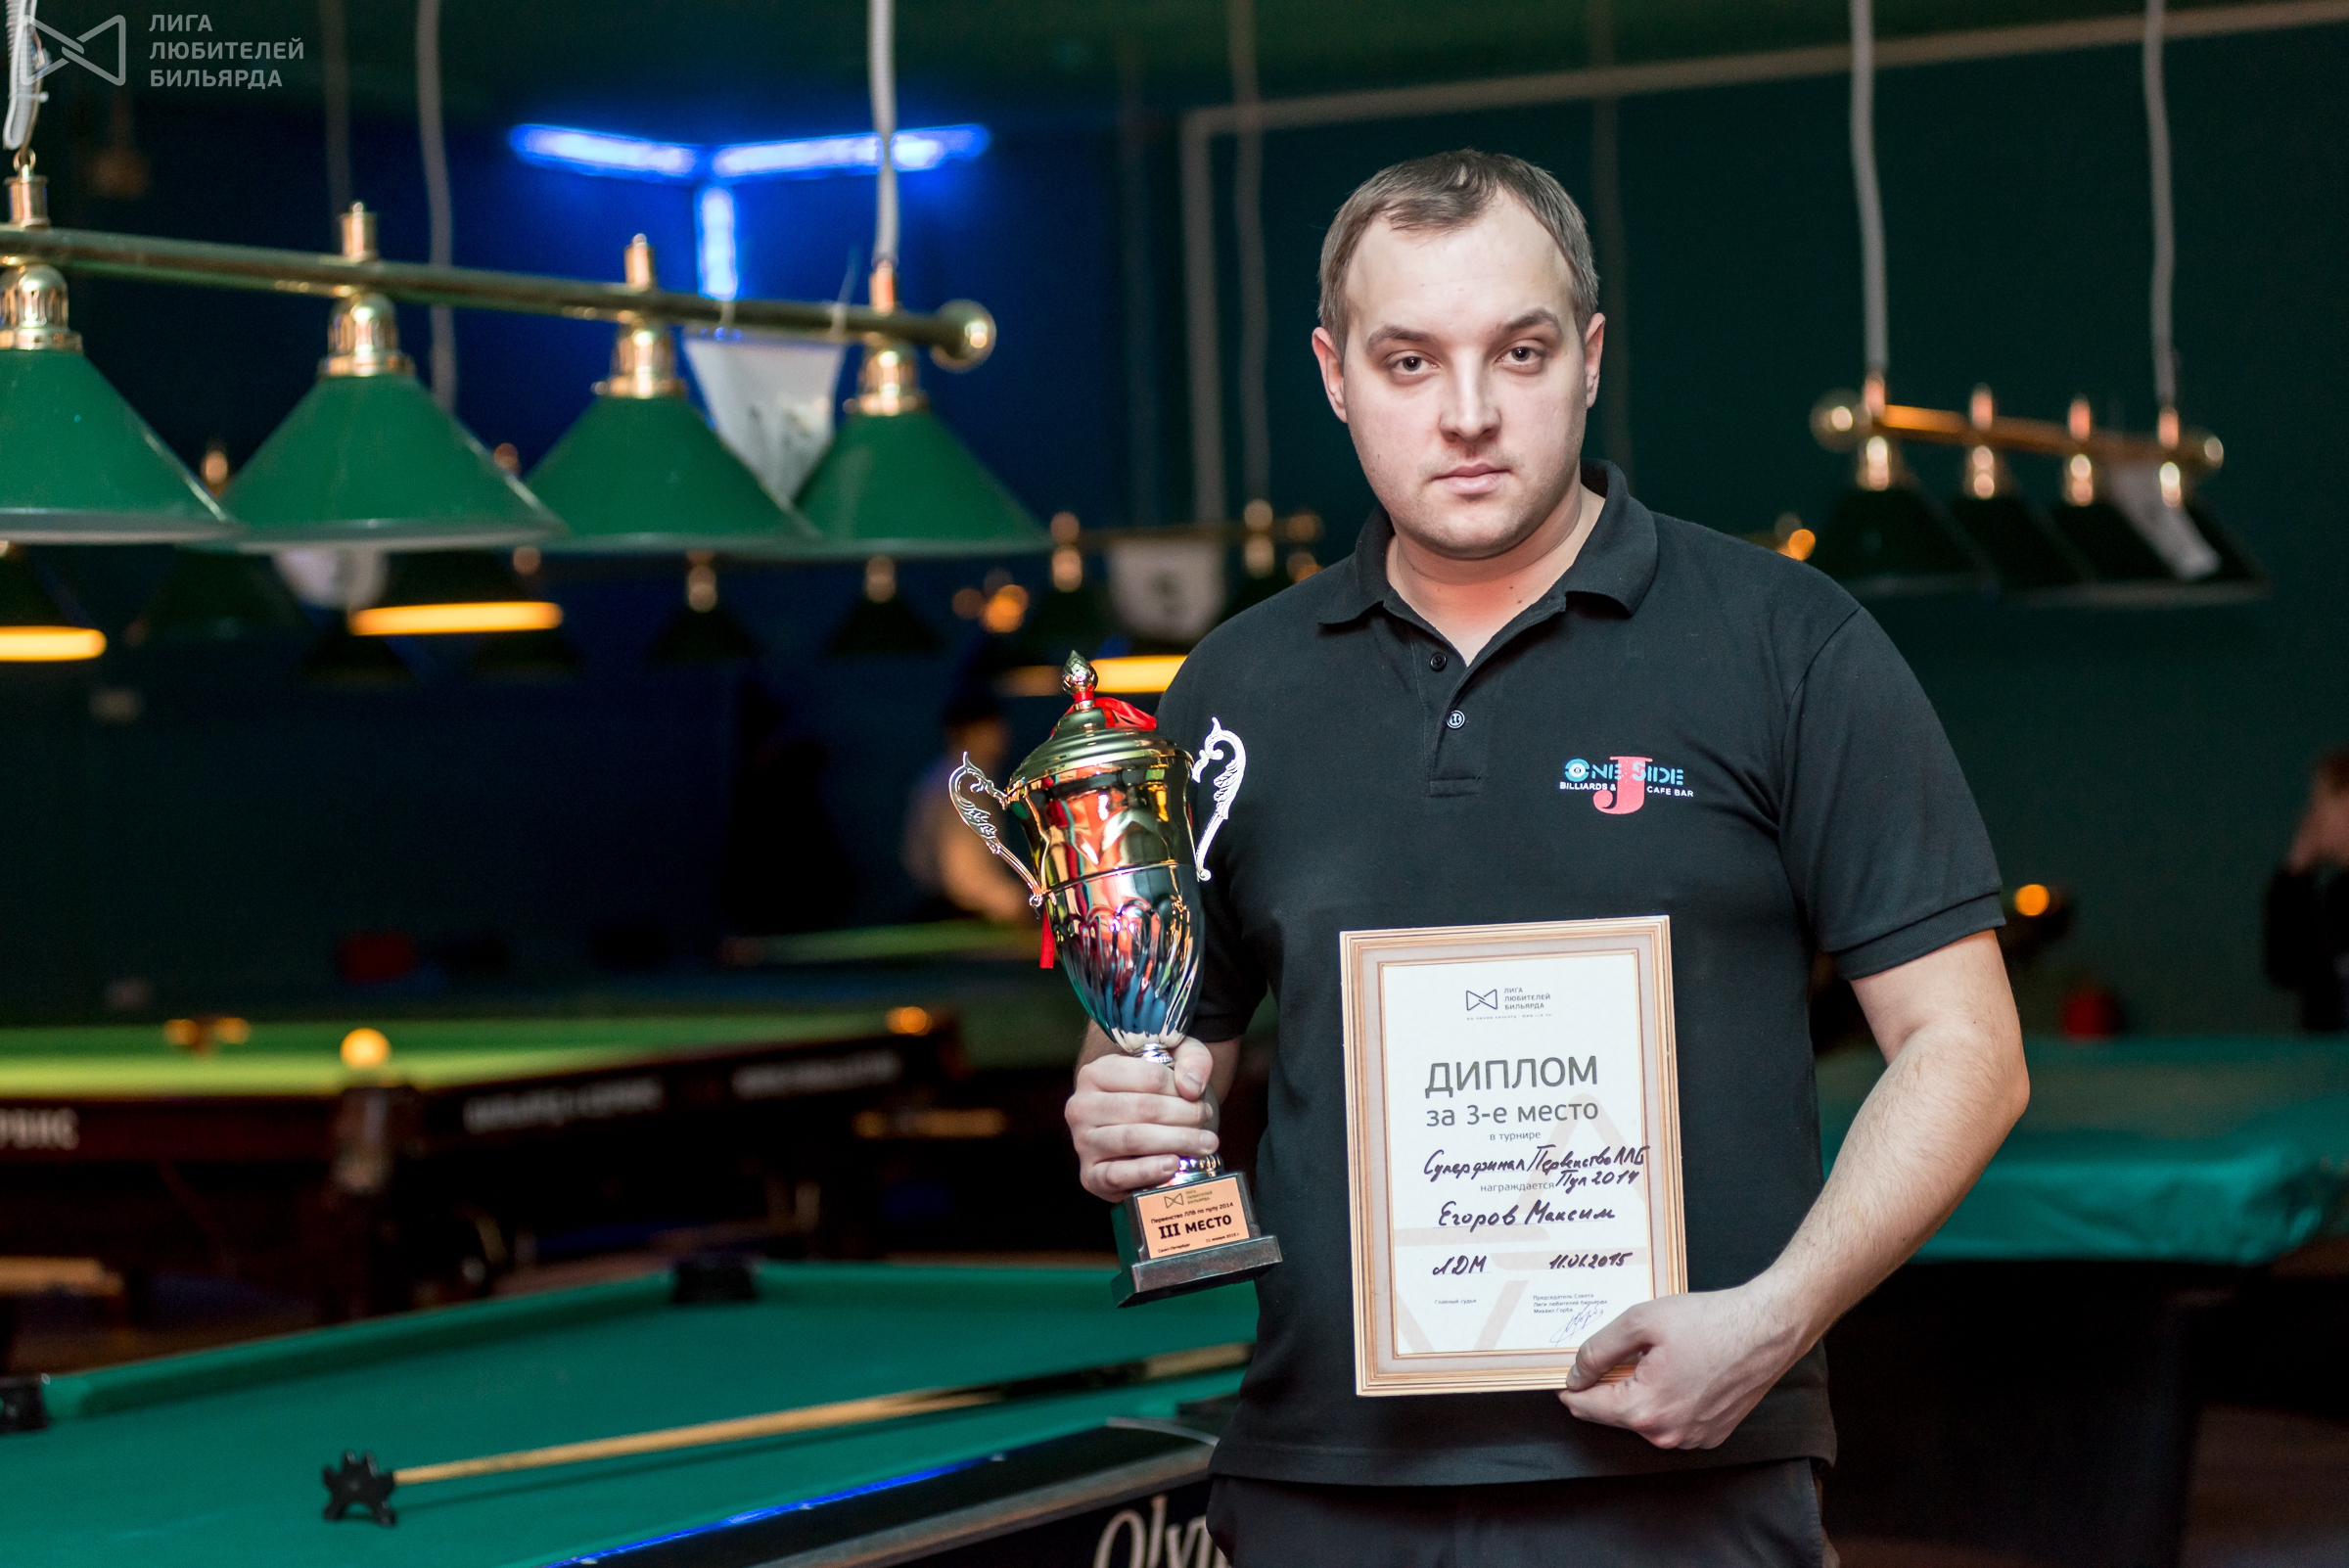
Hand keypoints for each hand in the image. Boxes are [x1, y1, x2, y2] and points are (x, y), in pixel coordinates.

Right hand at [1065, 1040, 1218, 1201]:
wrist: (1136, 1127)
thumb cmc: (1155, 1092)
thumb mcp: (1176, 1060)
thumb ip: (1192, 1060)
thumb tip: (1191, 1088)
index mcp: (1095, 1073)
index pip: (1148, 1077)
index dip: (1180, 1088)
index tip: (1199, 1096)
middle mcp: (1081, 1107)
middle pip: (1143, 1109)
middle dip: (1184, 1115)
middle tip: (1207, 1119)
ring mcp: (1083, 1142)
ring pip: (1133, 1139)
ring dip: (1175, 1141)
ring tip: (1204, 1143)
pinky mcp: (1090, 1176)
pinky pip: (1117, 1175)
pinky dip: (1147, 1171)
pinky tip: (1172, 1165)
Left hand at [1557, 1284, 1808, 1449]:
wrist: (1767, 1330)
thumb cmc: (1708, 1322)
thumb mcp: (1641, 1322)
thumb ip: (1599, 1350)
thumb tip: (1576, 1374)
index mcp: (1644, 1409)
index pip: (1587, 1408)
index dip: (1571, 1390)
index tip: (1562, 1377)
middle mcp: (1666, 1434)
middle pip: (1615, 1415)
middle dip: (1606, 1389)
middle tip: (1607, 1356)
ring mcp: (1691, 1439)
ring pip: (1644, 1419)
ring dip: (1637, 1395)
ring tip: (1650, 1358)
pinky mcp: (1711, 1435)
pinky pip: (1672, 1421)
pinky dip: (1665, 1402)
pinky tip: (1676, 1371)